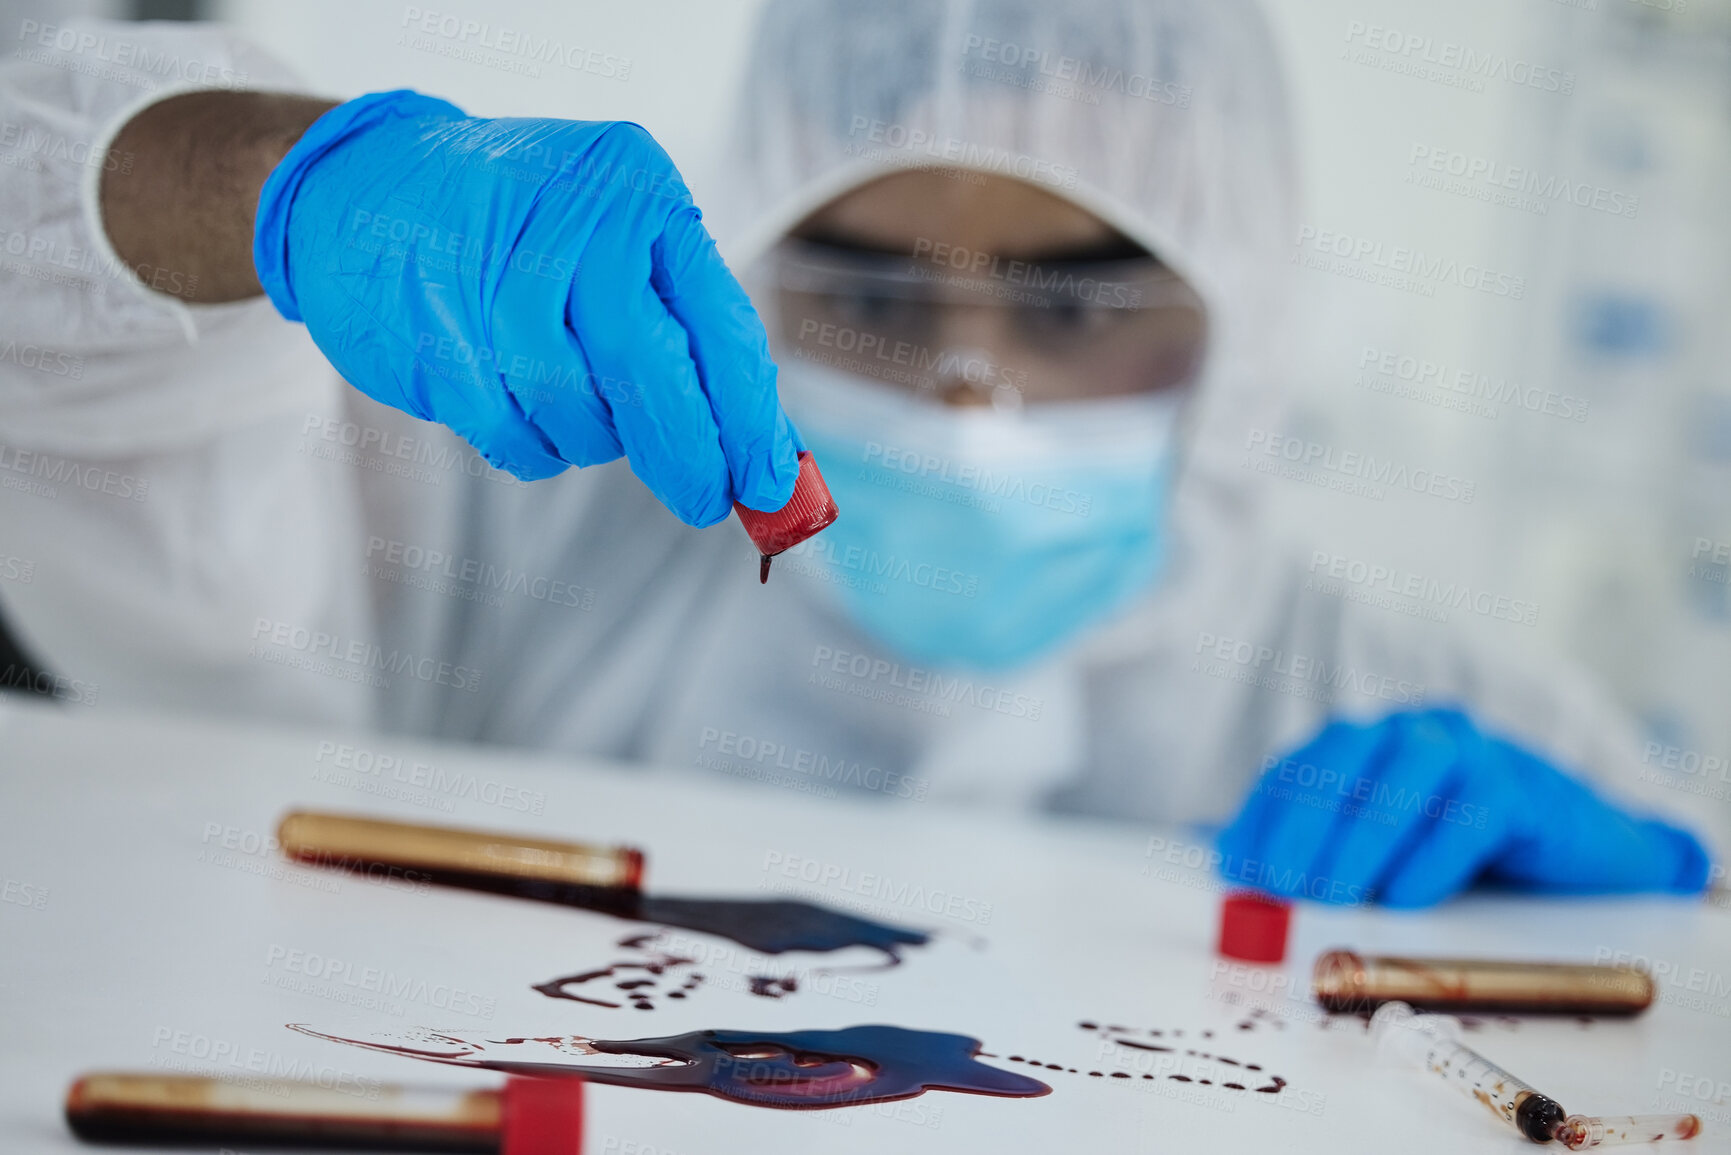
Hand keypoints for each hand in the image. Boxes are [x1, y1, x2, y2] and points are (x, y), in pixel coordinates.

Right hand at [253, 90, 798, 523]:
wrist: (364, 182)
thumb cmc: (519, 229)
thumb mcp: (615, 240)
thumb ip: (684, 331)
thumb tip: (754, 449)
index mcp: (638, 191)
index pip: (719, 323)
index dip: (750, 419)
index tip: (770, 483)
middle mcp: (573, 215)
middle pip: (650, 367)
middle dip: (686, 453)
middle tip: (704, 499)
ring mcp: (492, 269)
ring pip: (578, 407)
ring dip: (592, 439)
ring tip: (580, 411)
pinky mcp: (432, 328)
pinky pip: (512, 432)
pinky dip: (533, 446)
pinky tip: (525, 413)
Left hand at [1216, 708, 1711, 906]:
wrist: (1582, 850)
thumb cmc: (1464, 848)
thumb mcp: (1383, 847)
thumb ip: (1313, 846)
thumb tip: (1224, 859)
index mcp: (1370, 740)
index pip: (1300, 764)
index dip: (1261, 814)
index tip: (1234, 868)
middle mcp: (1414, 730)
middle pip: (1343, 758)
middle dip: (1302, 824)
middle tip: (1279, 885)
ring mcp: (1473, 751)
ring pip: (1405, 777)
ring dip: (1360, 840)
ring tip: (1332, 898)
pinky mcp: (1525, 790)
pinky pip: (1472, 813)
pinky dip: (1431, 858)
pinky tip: (1405, 898)